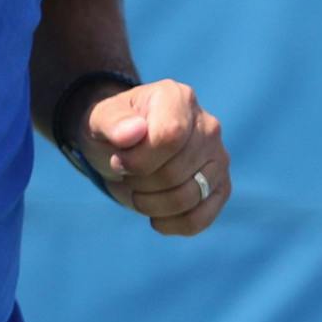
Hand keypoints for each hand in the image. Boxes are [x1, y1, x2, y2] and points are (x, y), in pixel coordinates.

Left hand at [82, 79, 229, 235]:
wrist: (124, 147)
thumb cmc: (113, 130)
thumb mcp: (100, 120)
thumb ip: (112, 122)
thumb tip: (133, 132)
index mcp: (178, 98)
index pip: (170, 136)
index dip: (139, 159)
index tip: (119, 160)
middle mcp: (208, 125)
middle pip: (175, 172)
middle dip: (140, 183)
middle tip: (126, 175)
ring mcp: (219, 157)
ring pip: (188, 198)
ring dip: (151, 205)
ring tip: (138, 191)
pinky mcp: (221, 187)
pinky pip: (201, 218)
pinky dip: (172, 224)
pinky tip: (155, 216)